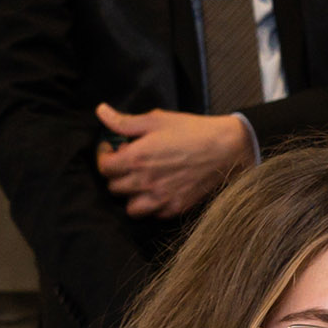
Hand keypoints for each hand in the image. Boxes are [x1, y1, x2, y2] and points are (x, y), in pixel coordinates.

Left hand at [93, 103, 253, 218]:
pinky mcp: (177, 207)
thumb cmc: (191, 131)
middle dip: (116, 174)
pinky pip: (154, 215)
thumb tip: (101, 112)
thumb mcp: (156, 120)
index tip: (111, 149)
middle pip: (114, 188)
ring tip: (140, 182)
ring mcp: (161, 198)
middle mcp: (146, 182)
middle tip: (127, 163)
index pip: (104, 168)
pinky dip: (152, 205)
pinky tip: (158, 190)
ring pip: (131, 209)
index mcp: (136, 159)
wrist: (226, 148)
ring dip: (131, 196)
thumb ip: (124, 121)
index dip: (103, 156)